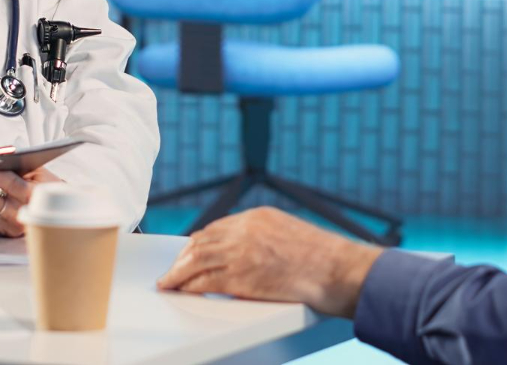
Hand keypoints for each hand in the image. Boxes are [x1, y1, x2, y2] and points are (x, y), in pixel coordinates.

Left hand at [157, 207, 383, 317]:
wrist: (337, 269)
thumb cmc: (324, 258)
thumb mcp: (291, 233)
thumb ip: (265, 238)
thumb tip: (248, 254)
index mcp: (258, 216)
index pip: (217, 228)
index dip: (198, 243)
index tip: (190, 253)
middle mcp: (245, 230)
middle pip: (201, 241)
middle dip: (183, 257)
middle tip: (173, 269)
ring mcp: (241, 252)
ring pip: (196, 260)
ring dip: (178, 273)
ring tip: (168, 283)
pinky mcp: (240, 276)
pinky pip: (204, 281)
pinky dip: (188, 286)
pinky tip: (181, 291)